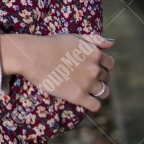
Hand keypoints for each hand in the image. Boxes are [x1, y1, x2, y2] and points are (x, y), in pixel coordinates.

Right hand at [0, 32, 114, 111]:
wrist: (32, 56)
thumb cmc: (50, 44)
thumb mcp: (74, 37)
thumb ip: (94, 39)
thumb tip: (111, 44)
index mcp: (95, 53)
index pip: (109, 63)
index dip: (102, 66)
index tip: (91, 67)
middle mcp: (95, 68)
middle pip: (107, 78)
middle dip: (98, 78)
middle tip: (83, 78)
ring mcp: (87, 83)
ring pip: (104, 92)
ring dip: (97, 91)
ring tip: (85, 89)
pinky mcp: (78, 96)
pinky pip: (96, 105)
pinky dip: (93, 104)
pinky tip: (84, 100)